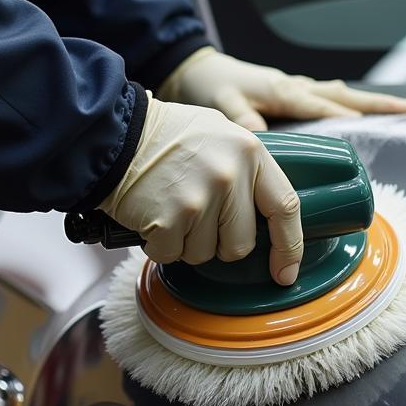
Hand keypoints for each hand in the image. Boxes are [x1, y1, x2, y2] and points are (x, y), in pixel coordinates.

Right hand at [98, 97, 303, 284]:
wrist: (117, 133)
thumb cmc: (169, 135)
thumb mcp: (222, 134)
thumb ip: (249, 168)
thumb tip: (271, 214)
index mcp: (250, 152)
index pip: (285, 207)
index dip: (288, 247)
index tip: (285, 272)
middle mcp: (229, 176)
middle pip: (240, 244)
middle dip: (220, 242)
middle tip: (198, 215)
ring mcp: (198, 200)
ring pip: (204, 254)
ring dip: (186, 242)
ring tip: (172, 208)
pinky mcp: (168, 221)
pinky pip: (172, 255)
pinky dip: (160, 244)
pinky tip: (154, 216)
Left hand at [158, 47, 405, 130]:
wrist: (194, 69)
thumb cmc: (208, 85)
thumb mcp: (221, 104)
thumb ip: (243, 120)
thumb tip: (264, 137)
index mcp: (282, 90)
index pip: (321, 107)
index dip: (344, 118)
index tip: (369, 127)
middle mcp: (294, 87)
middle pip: (344, 95)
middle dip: (378, 103)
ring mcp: (293, 89)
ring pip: (339, 94)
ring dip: (368, 102)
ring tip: (400, 110)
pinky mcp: (288, 94)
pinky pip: (326, 98)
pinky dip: (346, 104)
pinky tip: (356, 112)